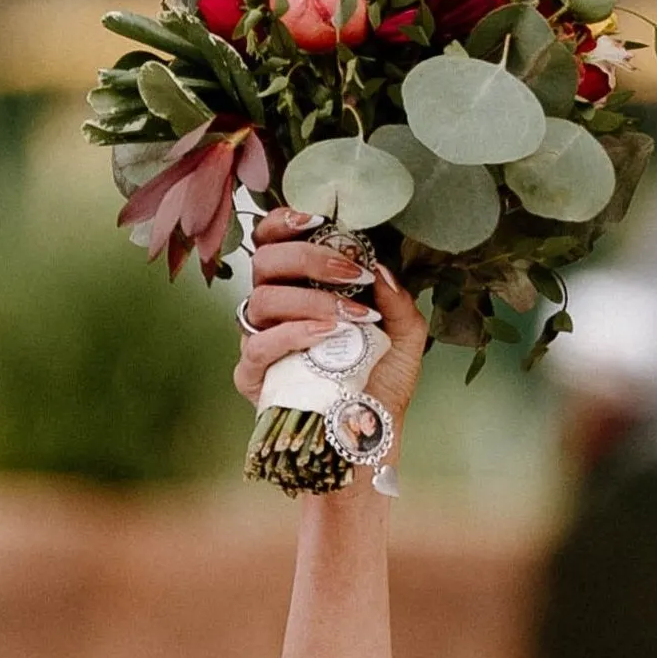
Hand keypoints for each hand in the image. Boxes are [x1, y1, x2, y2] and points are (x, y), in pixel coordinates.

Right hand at [234, 208, 425, 425]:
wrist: (373, 434)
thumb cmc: (380, 381)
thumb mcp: (403, 338)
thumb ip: (398, 303)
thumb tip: (382, 269)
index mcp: (298, 289)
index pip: (271, 242)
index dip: (285, 224)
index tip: (318, 223)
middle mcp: (273, 310)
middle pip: (265, 262)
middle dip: (308, 258)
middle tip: (351, 273)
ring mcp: (260, 341)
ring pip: (263, 300)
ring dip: (311, 301)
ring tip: (351, 317)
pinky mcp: (253, 376)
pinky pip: (258, 346)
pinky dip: (293, 335)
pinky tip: (326, 334)